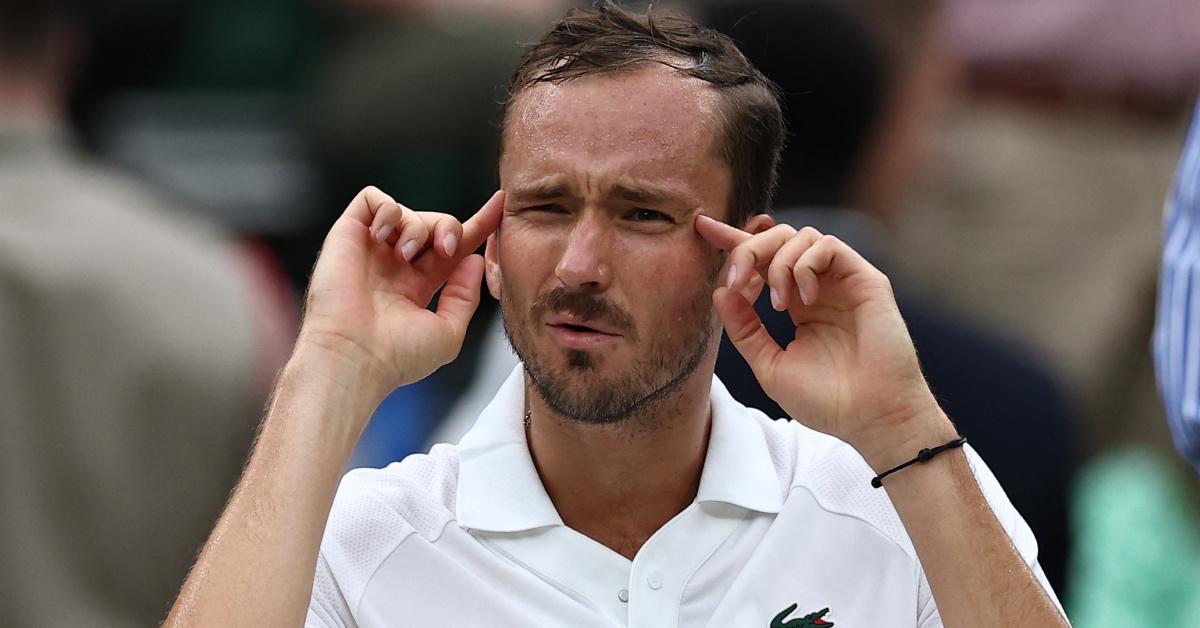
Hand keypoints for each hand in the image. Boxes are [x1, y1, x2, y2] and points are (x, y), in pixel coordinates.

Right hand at [298, 186, 503, 402]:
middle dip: (450, 228)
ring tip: (407, 254)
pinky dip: (386, 209)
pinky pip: (371, 199)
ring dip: (418, 226)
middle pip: (434, 225)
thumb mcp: (448, 332)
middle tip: (447, 250)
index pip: (453, 248)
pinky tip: (384, 236)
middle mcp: (394, 266)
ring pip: (406, 212)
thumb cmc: (396, 356)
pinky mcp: (347, 235)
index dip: (478, 226)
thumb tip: (474, 261)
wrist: (355, 357)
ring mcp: (371, 250)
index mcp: (417, 286)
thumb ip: (465, 295)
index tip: (500, 205)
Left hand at [694, 216, 953, 467]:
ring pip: (801, 236)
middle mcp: (819, 287)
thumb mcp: (769, 365)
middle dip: (747, 249)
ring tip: (777, 304)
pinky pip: (829, 246)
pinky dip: (805, 265)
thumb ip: (744, 329)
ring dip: (777, 263)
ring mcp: (842, 282)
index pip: (762, 261)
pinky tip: (802, 300)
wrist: (871, 420)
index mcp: (796, 303)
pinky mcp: (866, 280)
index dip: (732, 240)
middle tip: (736, 280)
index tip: (702, 228)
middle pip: (777, 239)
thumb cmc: (826, 401)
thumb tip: (721, 291)